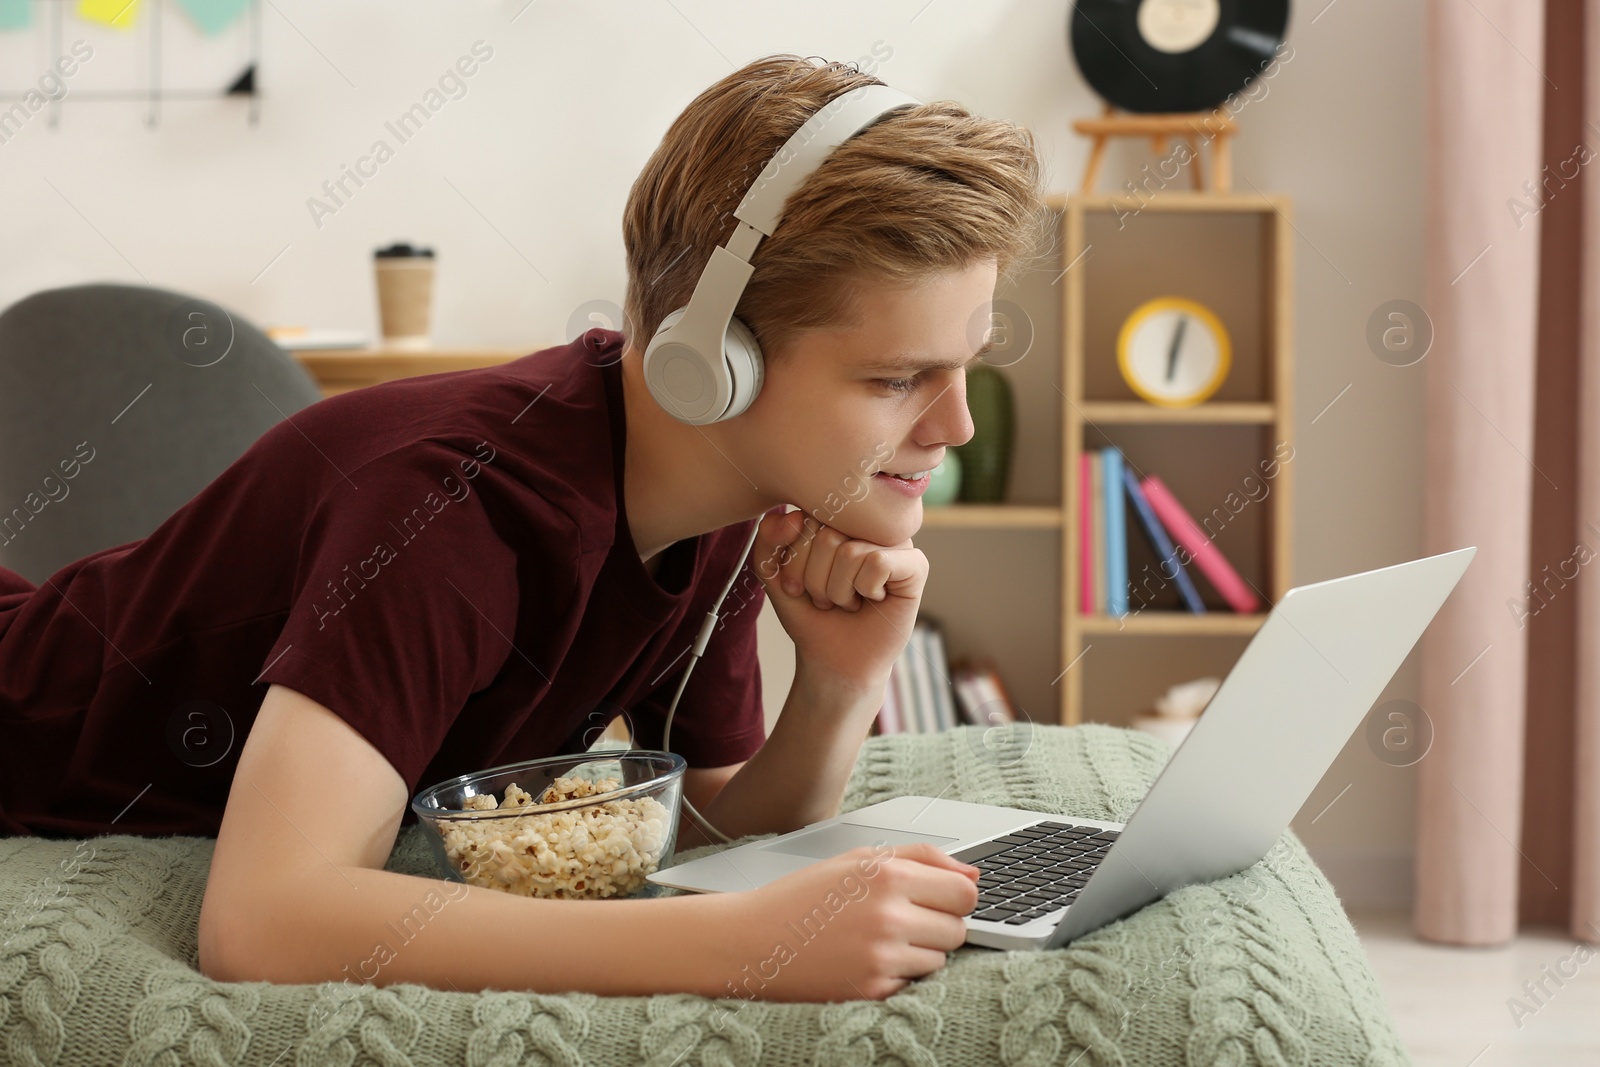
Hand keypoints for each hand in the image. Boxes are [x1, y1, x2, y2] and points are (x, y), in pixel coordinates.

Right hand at [722, 843, 978, 1001]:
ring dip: (919, 951)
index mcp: (888, 876)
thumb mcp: (859, 859)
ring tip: (877, 938)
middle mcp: (888, 916)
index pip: (965, 893)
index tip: (941, 900)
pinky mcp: (872, 989)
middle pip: (958, 929)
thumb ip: (922, 858)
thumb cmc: (804, 896)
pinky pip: (912, 983)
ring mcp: (881, 957)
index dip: (957, 897)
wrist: (751, 940)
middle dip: (938, 925)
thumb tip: (973, 874)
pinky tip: (863, 959)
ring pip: (939, 959)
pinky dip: (897, 973)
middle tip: (902, 918)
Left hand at [752, 508, 927, 692]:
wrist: (834, 660)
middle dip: (816, 580)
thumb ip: (769, 539)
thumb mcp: (776, 574)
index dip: (794, 561)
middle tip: (828, 598)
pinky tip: (873, 599)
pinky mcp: (916, 564)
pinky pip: (878, 563)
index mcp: (837, 516)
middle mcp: (867, 522)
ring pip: (850, 552)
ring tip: (849, 600)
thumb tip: (794, 516)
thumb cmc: (811, 614)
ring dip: (840, 591)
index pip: (804, 517)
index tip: (800, 585)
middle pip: (827, 535)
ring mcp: (894, 541)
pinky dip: (866, 590)